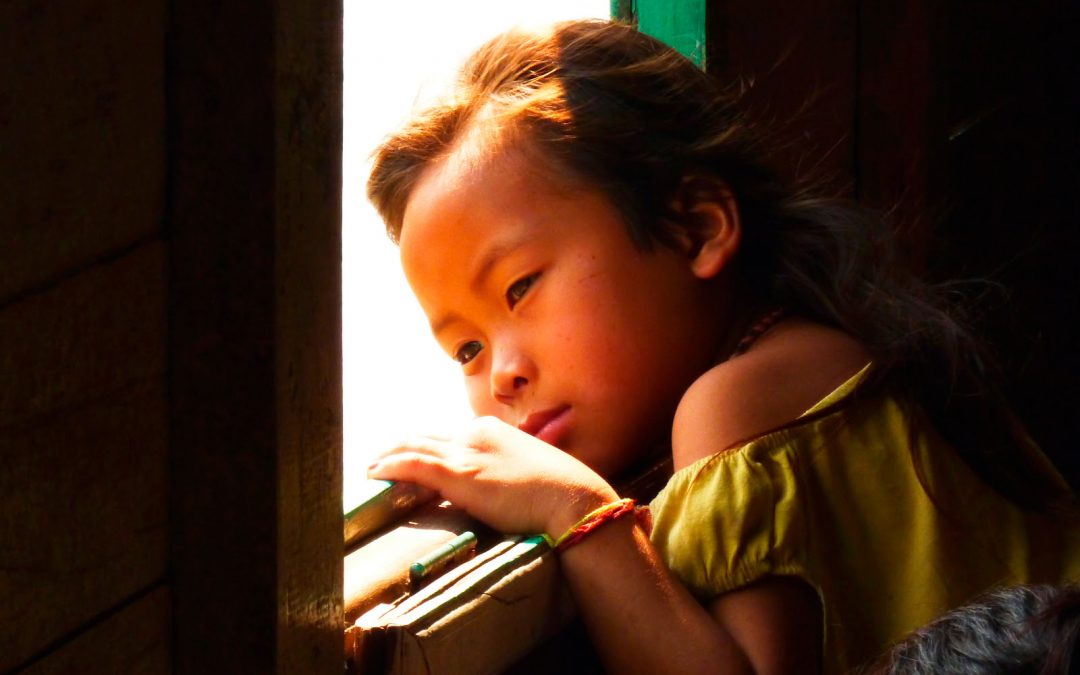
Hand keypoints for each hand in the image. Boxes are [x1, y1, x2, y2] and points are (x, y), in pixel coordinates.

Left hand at [368, 416, 618, 536]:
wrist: (573, 499)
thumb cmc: (561, 492)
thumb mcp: (529, 472)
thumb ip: (507, 471)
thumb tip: (498, 484)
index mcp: (491, 431)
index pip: (448, 436)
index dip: (424, 445)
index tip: (410, 456)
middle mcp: (475, 435)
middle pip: (425, 437)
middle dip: (399, 447)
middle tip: (378, 459)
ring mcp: (466, 454)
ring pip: (414, 446)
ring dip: (387, 456)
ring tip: (370, 467)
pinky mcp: (460, 476)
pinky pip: (414, 464)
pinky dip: (390, 465)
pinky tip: (374, 473)